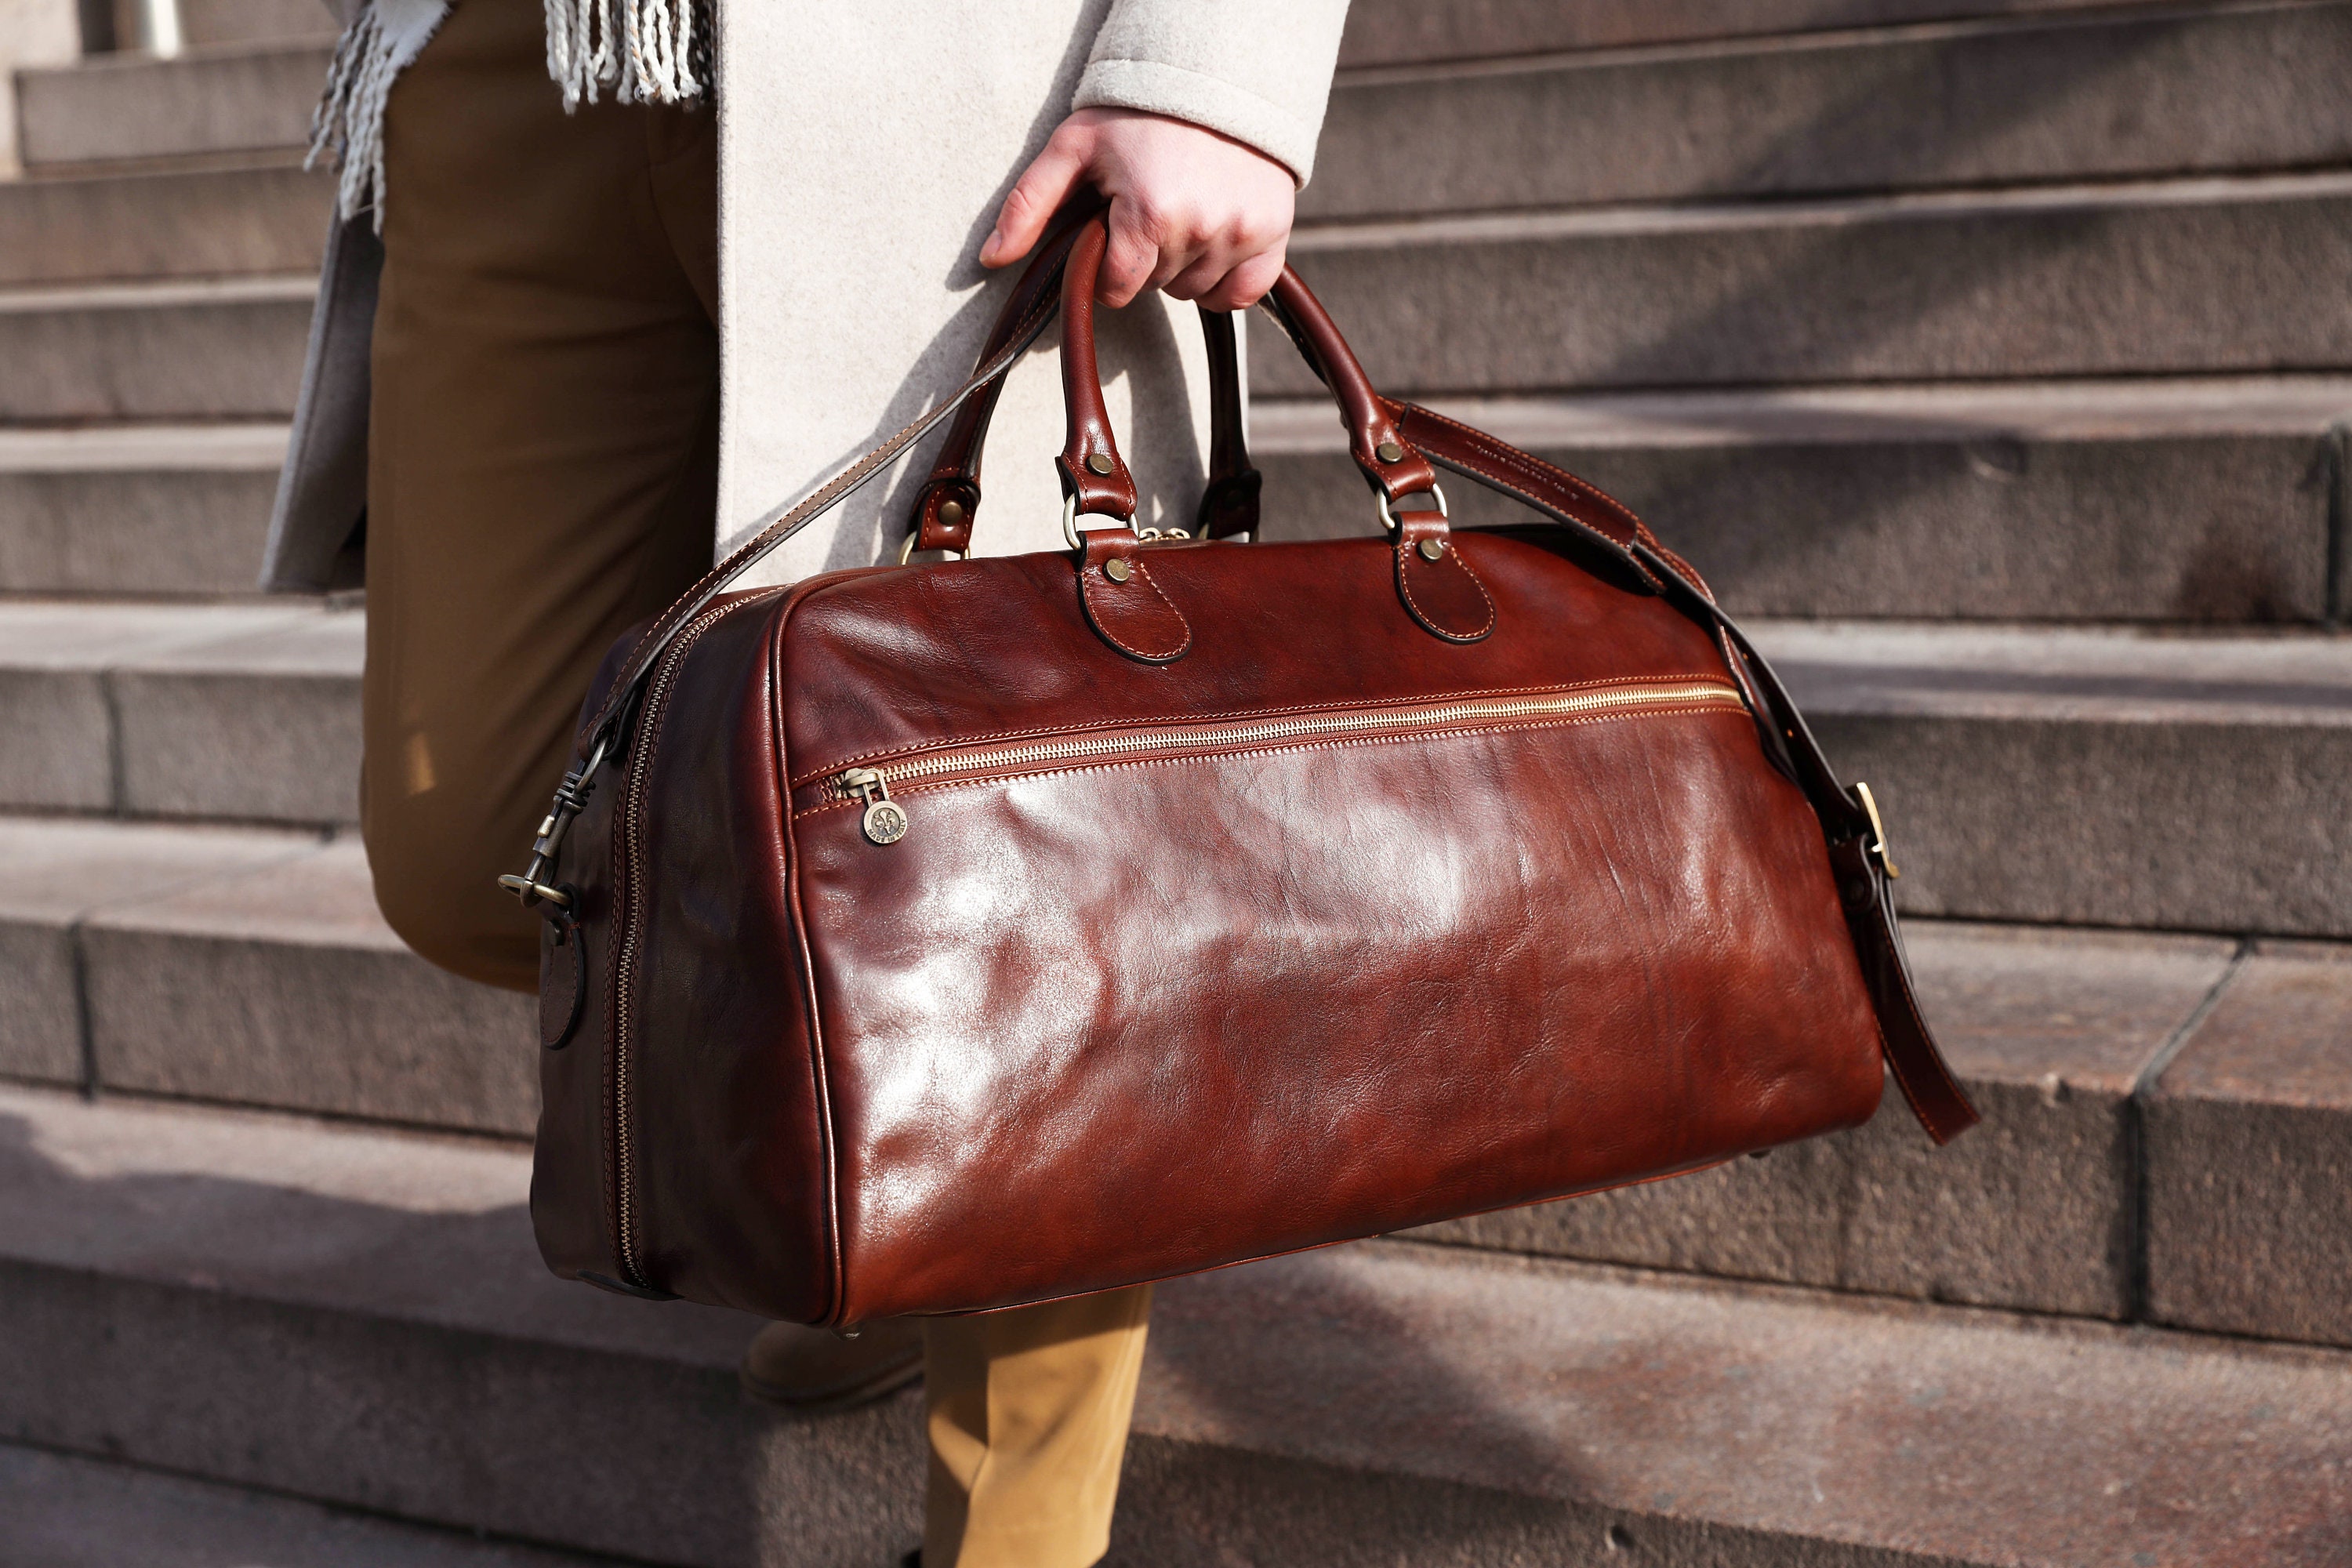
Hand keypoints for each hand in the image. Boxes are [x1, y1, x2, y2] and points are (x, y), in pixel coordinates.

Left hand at [980, 107, 1296, 310]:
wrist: (1214, 77)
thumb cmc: (1136, 113)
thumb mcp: (1074, 149)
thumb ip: (1028, 205)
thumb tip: (990, 258)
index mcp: (1148, 214)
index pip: (1118, 288)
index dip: (1107, 270)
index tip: (1111, 238)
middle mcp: (1199, 229)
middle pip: (1156, 287)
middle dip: (1144, 261)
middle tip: (1145, 213)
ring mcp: (1241, 233)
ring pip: (1196, 291)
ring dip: (1182, 269)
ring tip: (1178, 219)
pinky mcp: (1272, 232)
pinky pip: (1244, 292)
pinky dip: (1226, 283)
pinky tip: (1210, 249)